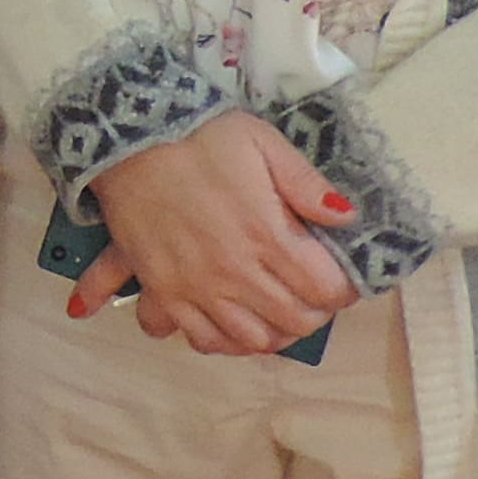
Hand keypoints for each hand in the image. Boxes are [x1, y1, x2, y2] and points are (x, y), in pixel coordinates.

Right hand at [73, 112, 361, 351]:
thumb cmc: (201, 137)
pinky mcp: (164, 294)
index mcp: (267, 235)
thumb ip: (307, 184)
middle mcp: (235, 273)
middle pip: (294, 323)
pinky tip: (229, 321)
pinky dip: (221, 341)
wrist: (129, 141)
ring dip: (272, 331)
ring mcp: (197, 289)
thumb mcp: (264, 143)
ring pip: (251, 341)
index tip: (340, 276)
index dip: (342, 288)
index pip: (325, 291)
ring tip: (274, 308)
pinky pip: (200, 340)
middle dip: (314, 313)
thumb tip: (347, 218)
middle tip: (312, 292)